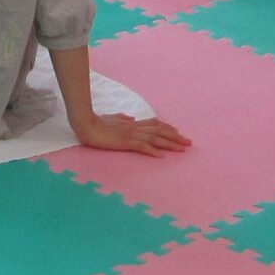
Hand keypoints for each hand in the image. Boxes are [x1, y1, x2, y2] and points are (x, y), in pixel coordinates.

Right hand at [72, 112, 191, 155]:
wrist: (85, 123)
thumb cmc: (95, 122)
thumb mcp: (111, 118)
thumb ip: (122, 118)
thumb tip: (131, 118)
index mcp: (132, 123)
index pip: (153, 124)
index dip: (167, 128)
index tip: (177, 132)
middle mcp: (135, 127)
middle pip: (159, 131)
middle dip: (175, 137)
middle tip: (188, 142)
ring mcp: (131, 134)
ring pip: (155, 139)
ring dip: (170, 144)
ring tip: (182, 149)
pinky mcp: (125, 142)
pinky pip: (142, 147)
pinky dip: (153, 151)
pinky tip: (162, 156)